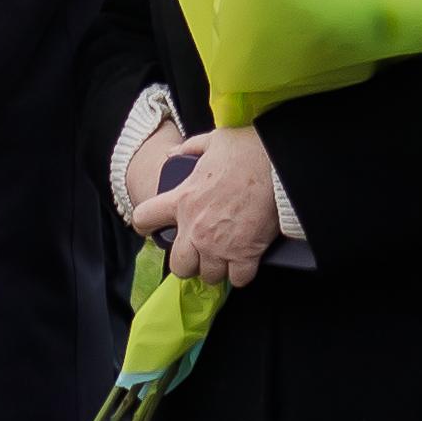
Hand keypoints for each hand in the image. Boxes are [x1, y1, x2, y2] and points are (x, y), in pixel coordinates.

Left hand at [149, 127, 286, 291]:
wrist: (277, 165)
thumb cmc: (246, 151)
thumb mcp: (211, 141)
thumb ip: (188, 149)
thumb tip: (172, 154)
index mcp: (182, 200)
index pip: (144, 218)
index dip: (145, 225)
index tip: (152, 228)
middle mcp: (195, 229)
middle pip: (179, 266)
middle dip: (188, 263)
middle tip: (199, 254)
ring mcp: (219, 246)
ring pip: (209, 276)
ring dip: (216, 269)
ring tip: (225, 258)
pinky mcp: (245, 255)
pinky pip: (238, 279)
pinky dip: (242, 273)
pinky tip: (245, 262)